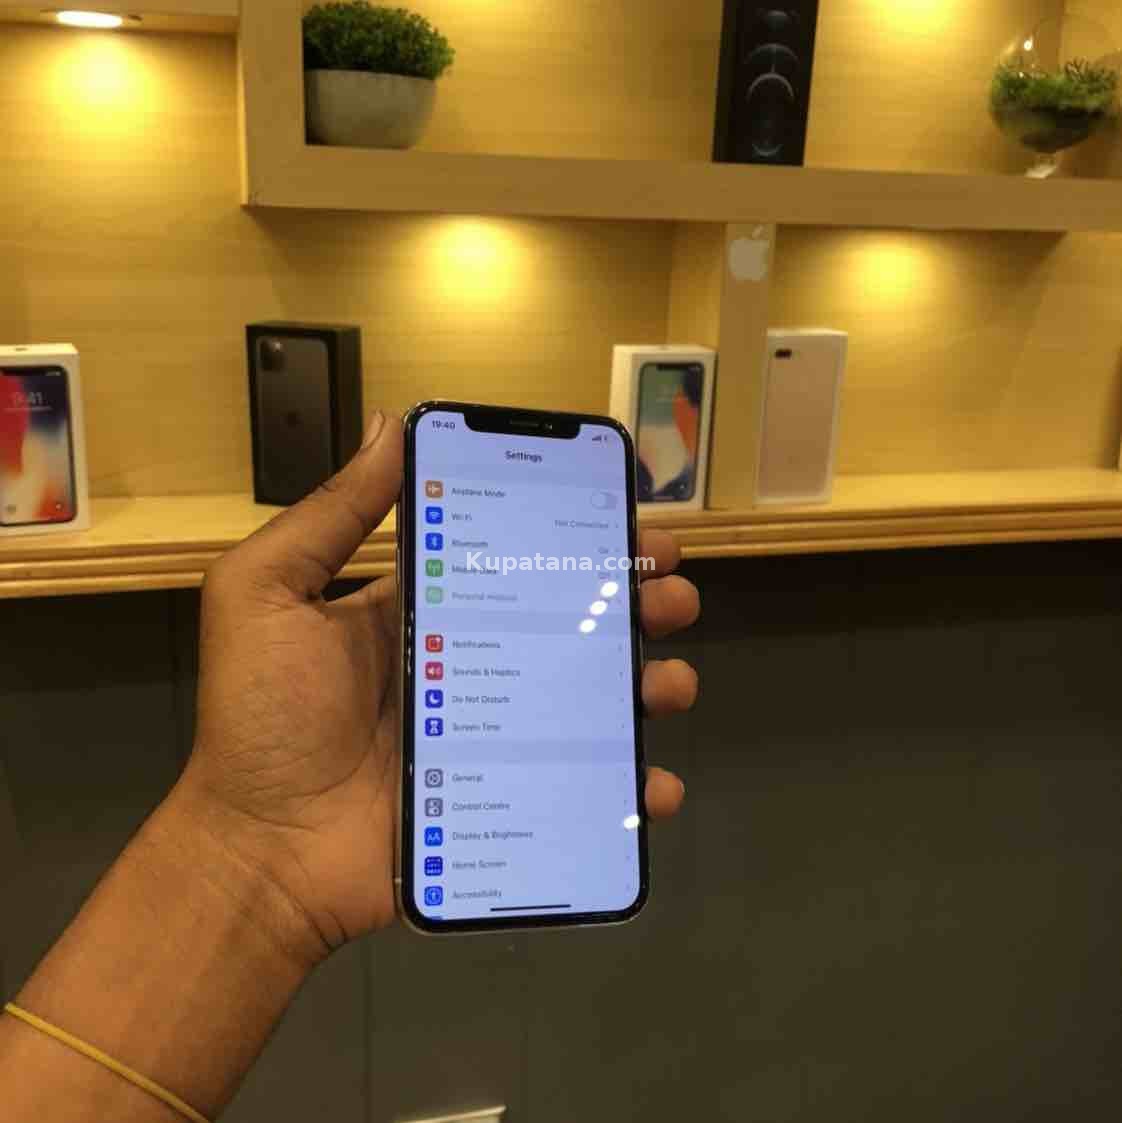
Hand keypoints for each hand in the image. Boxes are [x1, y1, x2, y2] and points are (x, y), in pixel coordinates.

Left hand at [177, 412, 700, 966]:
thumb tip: (390, 427)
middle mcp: (473, 663)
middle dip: (634, 600)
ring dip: (650, 682)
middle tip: (670, 592)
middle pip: (572, 620)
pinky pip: (586, 788)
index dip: (573, 534)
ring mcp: (497, 734)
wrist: (262, 851)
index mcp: (425, 609)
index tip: (627, 515)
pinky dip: (633, 784)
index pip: (515, 558)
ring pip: (594, 698)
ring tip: (670, 683)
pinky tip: (654, 779)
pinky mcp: (509, 798)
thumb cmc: (265, 716)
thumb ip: (329, 516)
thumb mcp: (269, 595)